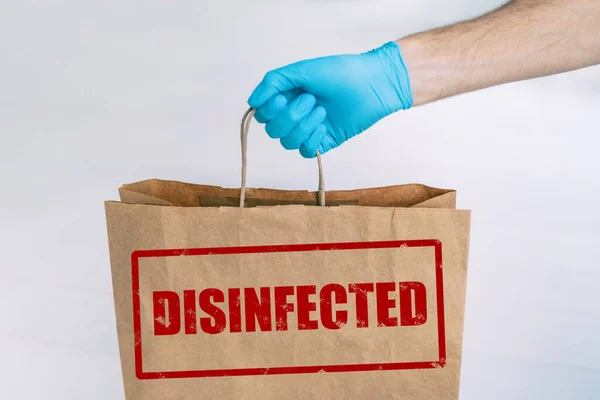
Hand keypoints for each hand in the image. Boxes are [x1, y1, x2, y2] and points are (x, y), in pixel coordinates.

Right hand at [247, 41, 413, 157]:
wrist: (372, 86)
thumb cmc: (340, 73)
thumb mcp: (302, 70)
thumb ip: (273, 82)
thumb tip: (252, 102)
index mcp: (286, 96)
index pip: (262, 114)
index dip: (269, 111)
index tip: (283, 98)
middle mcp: (294, 113)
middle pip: (273, 130)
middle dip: (290, 117)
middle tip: (311, 100)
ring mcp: (308, 129)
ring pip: (287, 143)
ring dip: (304, 126)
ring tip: (322, 111)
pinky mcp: (323, 142)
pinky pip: (305, 152)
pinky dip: (312, 140)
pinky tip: (324, 127)